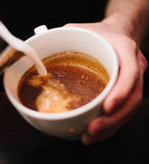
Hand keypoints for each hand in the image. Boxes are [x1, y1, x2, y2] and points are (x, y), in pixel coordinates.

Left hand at [65, 20, 147, 144]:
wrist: (114, 35)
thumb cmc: (96, 33)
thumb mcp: (79, 28)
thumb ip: (61, 37)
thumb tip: (31, 51)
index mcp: (124, 48)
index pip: (130, 71)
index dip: (121, 91)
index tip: (107, 107)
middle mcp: (133, 67)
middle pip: (132, 98)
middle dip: (113, 118)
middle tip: (92, 129)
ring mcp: (132, 82)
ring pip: (128, 109)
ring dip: (110, 126)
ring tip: (89, 136)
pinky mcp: (126, 93)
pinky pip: (122, 112)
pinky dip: (109, 126)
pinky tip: (94, 133)